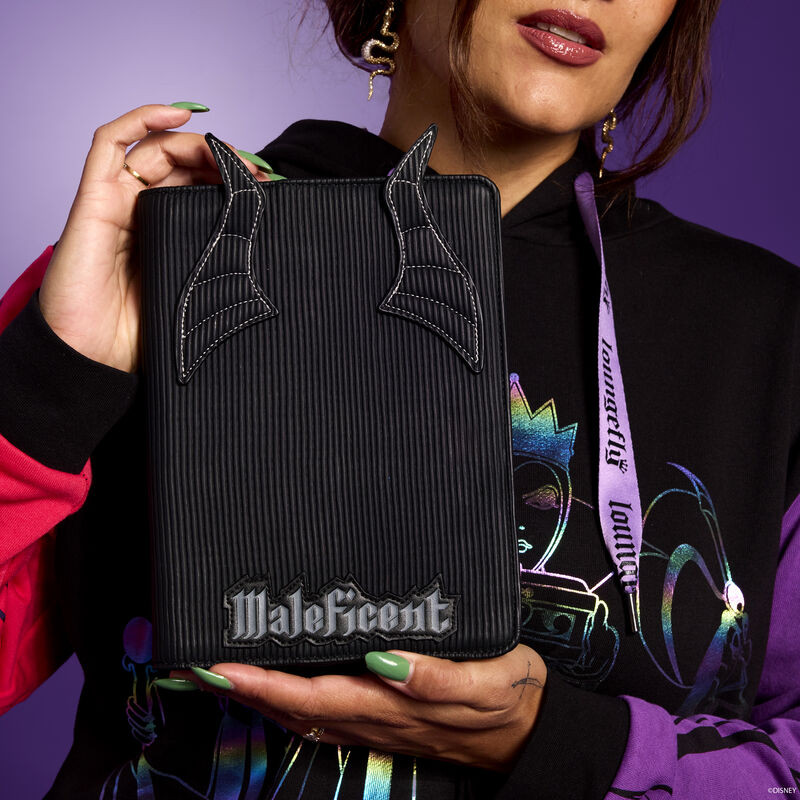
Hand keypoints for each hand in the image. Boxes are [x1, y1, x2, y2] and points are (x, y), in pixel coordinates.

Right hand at [38, 103, 272, 372]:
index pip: (201, 190)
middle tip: (259, 175)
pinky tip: (181, 113)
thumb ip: (221, 275)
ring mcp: (116, 202)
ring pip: (156, 148)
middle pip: (183, 166)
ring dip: (197, 143)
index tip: (271, 190)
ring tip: (232, 155)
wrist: (94, 361)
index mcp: (168, 234)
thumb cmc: (141, 338)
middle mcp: (142, 213)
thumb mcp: (198, 300)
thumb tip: (274, 269)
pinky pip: (109, 143)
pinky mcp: (93, 199)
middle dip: (225, 162)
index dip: (235, 182)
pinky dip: (143, 118)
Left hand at [169, 643, 546, 772]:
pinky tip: (276, 694)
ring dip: (257, 699)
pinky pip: (324, 720)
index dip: (262, 682)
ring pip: (303, 718)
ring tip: (220, 676)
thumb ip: (434, 676)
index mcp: (394, 705)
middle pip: (295, 709)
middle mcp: (376, 720)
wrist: (531, 732)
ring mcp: (377, 727)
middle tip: (195, 666)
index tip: (219, 665)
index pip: (313, 694)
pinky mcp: (386, 724)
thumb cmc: (511, 697)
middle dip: (241, 690)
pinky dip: (288, 707)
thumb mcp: (488, 679)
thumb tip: (382, 661)